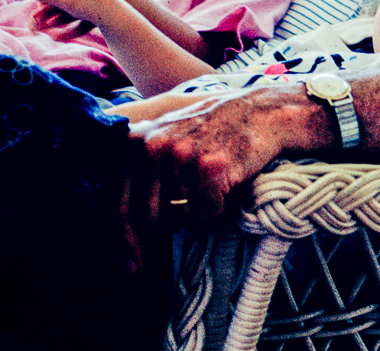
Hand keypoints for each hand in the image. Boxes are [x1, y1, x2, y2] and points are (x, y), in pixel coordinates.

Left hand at [120, 87, 292, 266]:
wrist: (259, 111)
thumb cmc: (212, 132)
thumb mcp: (164, 138)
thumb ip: (139, 173)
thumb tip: (126, 238)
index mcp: (135, 141)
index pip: (119, 205)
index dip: (125, 243)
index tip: (131, 268)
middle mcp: (153, 146)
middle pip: (148, 218)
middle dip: (167, 227)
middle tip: (189, 212)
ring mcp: (182, 155)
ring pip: (180, 218)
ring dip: (197, 212)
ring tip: (210, 182)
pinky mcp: (211, 166)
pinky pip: (207, 212)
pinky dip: (219, 206)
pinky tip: (227, 181)